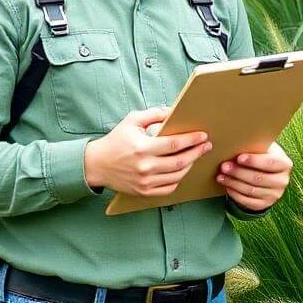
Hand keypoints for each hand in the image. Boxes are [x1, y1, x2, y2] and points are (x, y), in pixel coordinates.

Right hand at [84, 106, 211, 196]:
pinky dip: (179, 178)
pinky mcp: (144, 192)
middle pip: (180, 162)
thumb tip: (173, 111)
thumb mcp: (132, 121)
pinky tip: (183, 169)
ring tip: (196, 155)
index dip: (192, 140)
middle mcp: (145, 167)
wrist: (96, 165)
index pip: (175, 144)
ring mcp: (145, 182)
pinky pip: (169, 187)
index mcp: (142, 148)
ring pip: (177, 175)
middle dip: (197, 152)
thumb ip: (154, 114)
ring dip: (190, 165)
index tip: (203, 136)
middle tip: (206, 145)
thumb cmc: (115, 140)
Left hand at [216, 141, 291, 211]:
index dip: (254, 161)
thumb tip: (235, 144)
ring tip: (221, 176)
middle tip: (224, 166)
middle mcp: (282, 181)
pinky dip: (235, 194)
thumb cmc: (263, 156)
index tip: (239, 158)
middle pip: (258, 178)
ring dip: (233, 183)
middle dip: (239, 172)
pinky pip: (248, 201)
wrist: (269, 175)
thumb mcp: (264, 149)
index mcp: (284, 164)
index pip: (270, 163)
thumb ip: (255, 147)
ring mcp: (274, 194)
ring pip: (251, 191)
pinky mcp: (265, 204)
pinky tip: (227, 186)